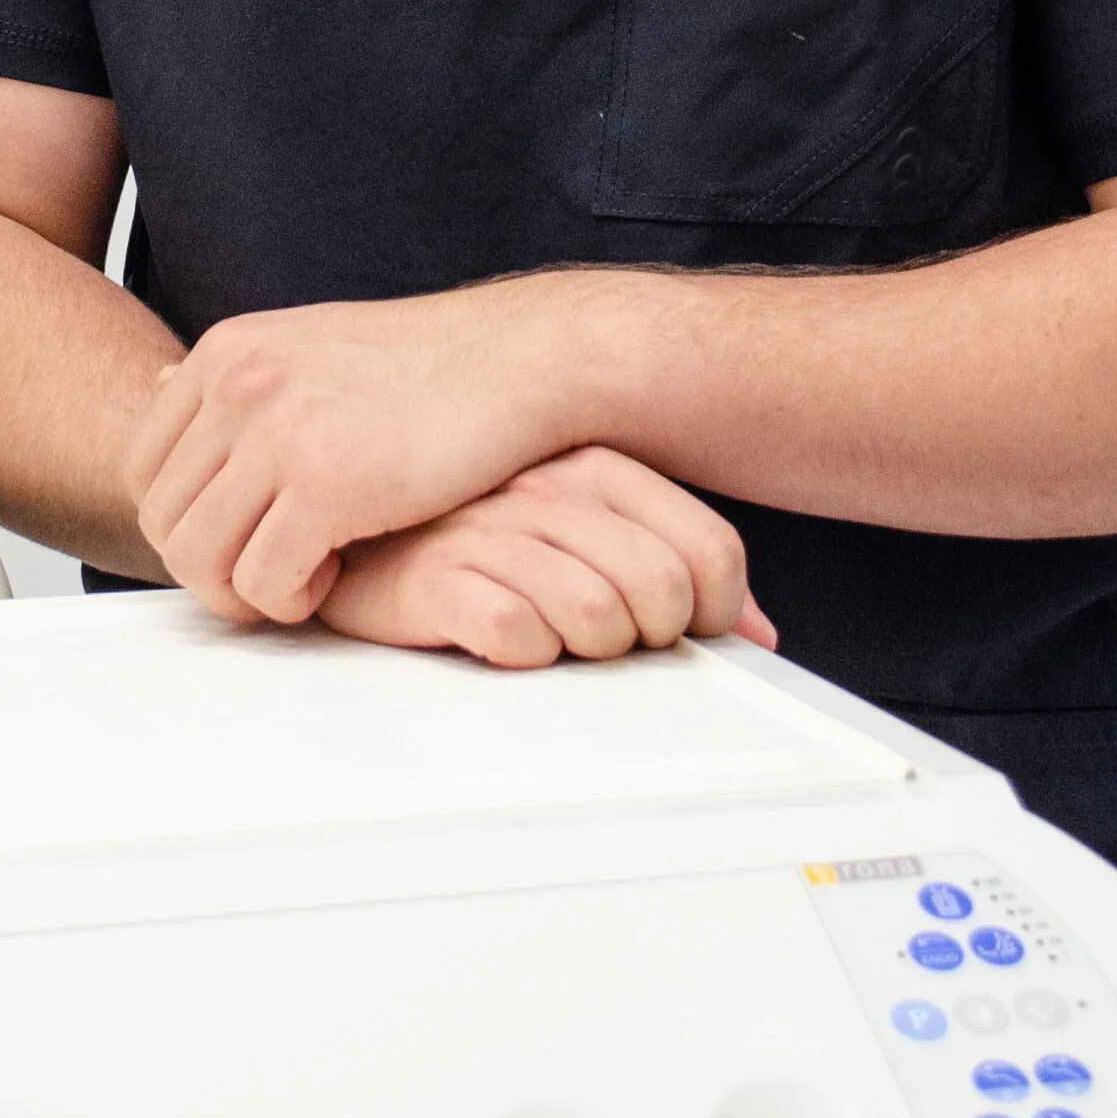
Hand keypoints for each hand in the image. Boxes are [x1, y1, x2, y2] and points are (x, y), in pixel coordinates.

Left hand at [127, 276, 610, 622]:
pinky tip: (337, 575)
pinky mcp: (325, 483)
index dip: (186, 523)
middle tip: (273, 575)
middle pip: (163, 519)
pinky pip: (263, 580)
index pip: (145, 467)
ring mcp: (277, 431)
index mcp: (228, 351)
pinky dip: (292, 600)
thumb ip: (241, 379)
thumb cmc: (431, 368)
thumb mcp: (312, 345)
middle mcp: (238, 382)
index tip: (242, 540)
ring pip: (199, 558)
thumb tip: (154, 392)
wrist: (523, 360)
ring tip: (304, 579)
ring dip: (246, 591)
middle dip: (211, 567)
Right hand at [314, 449, 776, 668]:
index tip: (690, 632)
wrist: (355, 526)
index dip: (717, 613)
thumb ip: (672, 562)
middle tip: (615, 641)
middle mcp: (546, 487)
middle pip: (661, 591)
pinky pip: (518, 636)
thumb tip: (761, 636)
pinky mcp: (435, 575)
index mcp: (593, 463)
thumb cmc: (475, 531)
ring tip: (555, 635)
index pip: (709, 548)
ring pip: (596, 619)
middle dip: (651, 640)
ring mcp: (489, 528)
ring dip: (587, 651)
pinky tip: (505, 637)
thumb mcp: (584, 525)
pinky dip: (524, 653)